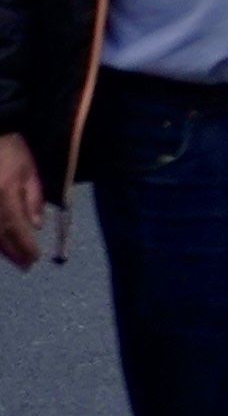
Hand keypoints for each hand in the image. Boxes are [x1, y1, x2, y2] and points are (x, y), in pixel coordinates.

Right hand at [0, 130, 40, 267]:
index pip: (16, 228)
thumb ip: (33, 198)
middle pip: (0, 236)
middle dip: (14, 253)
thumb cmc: (9, 150)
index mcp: (6, 195)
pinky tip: (1, 244)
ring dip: (2, 249)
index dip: (25, 246)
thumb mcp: (28, 169)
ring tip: (15, 259)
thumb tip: (36, 226)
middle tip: (26, 266)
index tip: (35, 258)